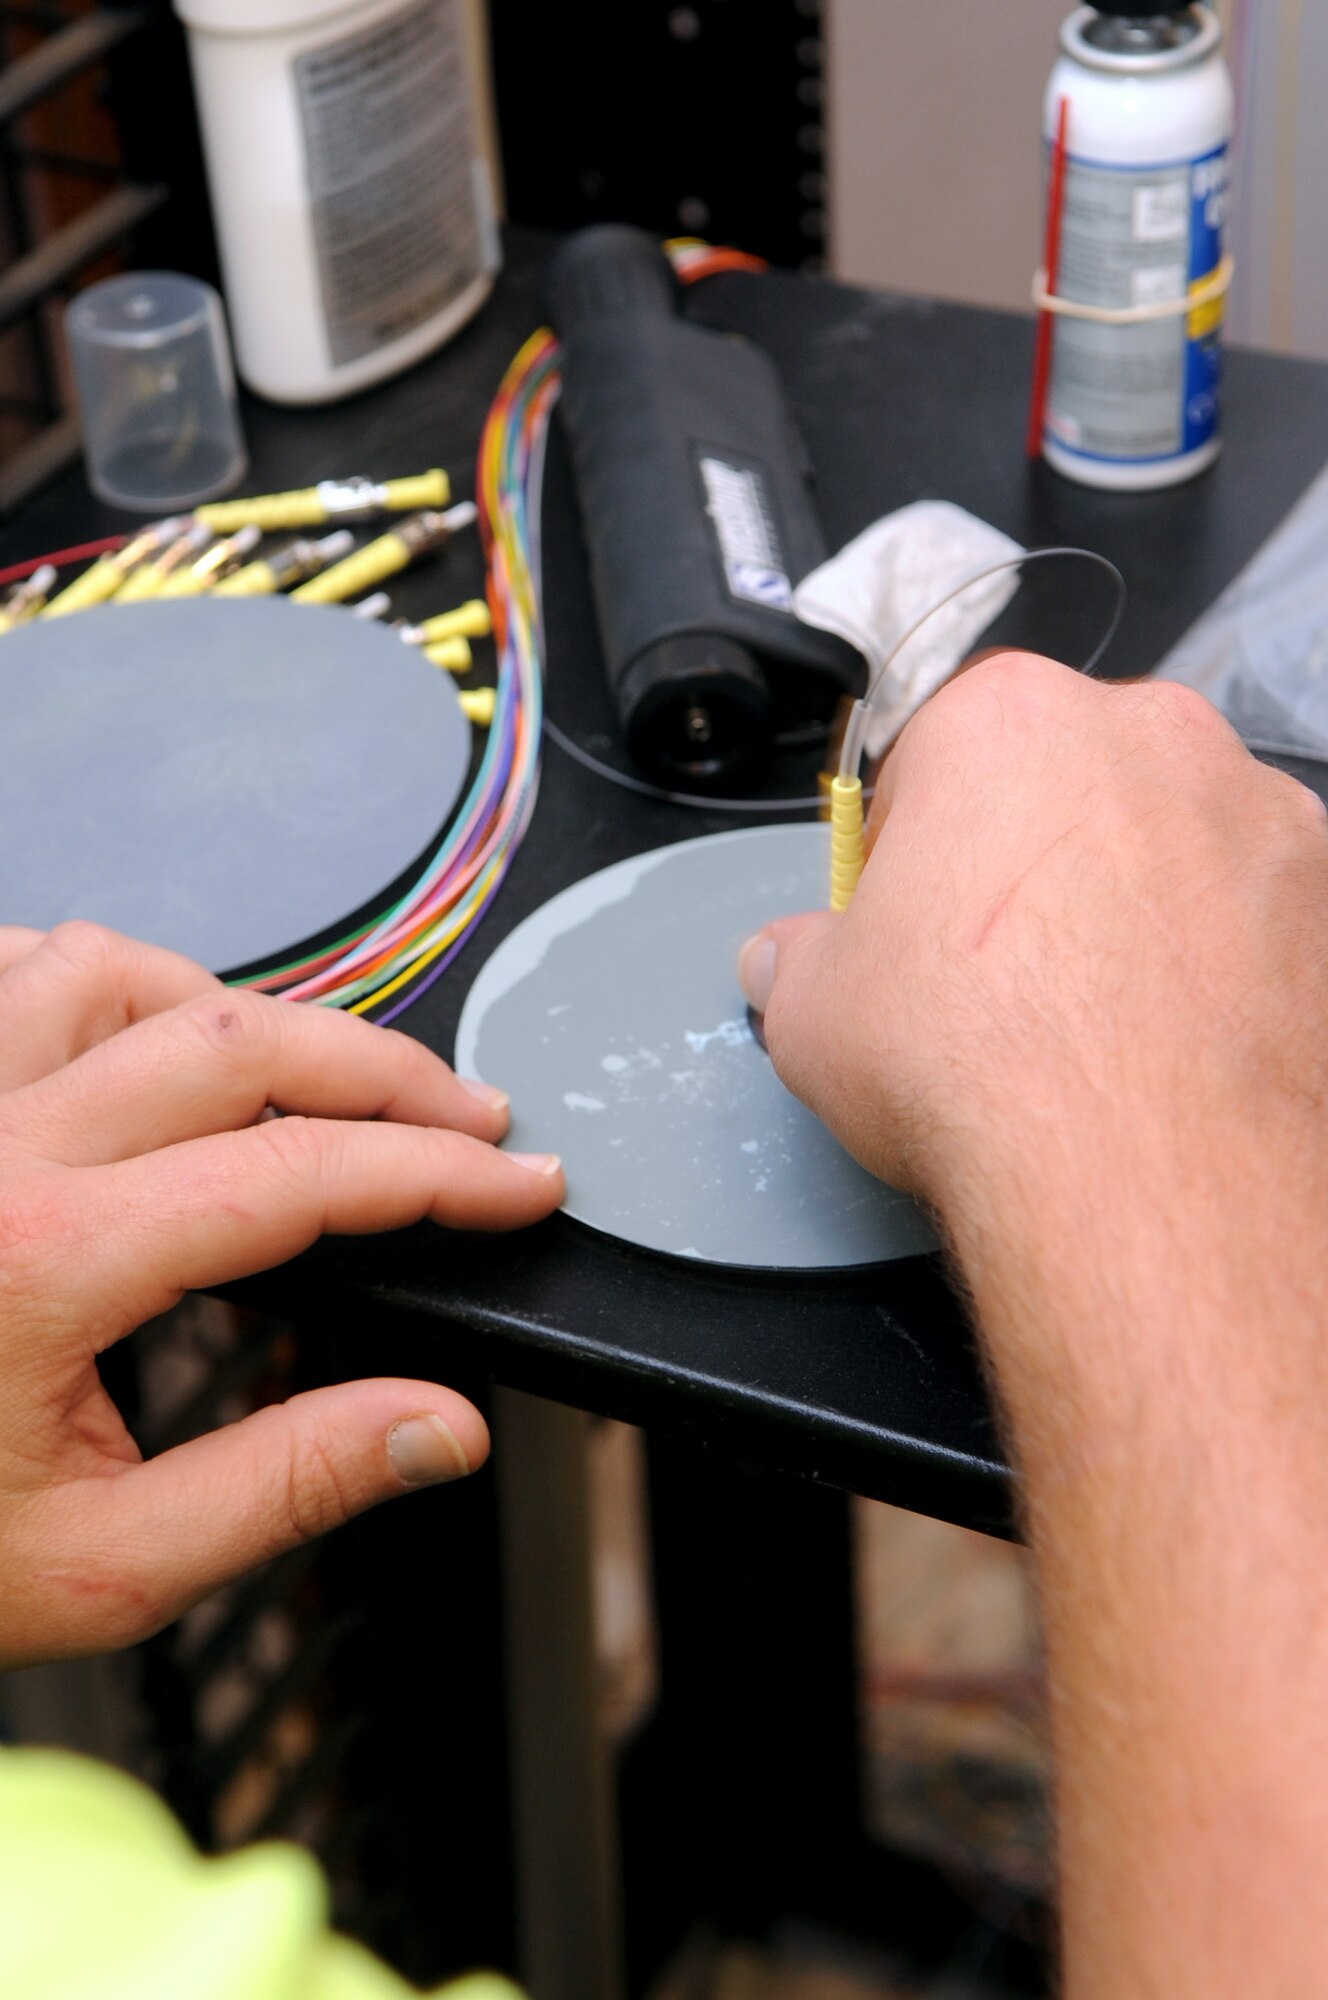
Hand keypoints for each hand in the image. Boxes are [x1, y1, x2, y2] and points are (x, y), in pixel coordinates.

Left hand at [0, 922, 563, 1667]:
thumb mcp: (103, 1564)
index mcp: (45, 1261)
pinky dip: (107, 981)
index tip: (517, 1181)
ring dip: (243, 1012)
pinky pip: (16, 971)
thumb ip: (287, 1486)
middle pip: (239, 1039)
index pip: (299, 1173)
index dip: (439, 1171)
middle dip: (387, 1071)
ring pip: (118, 973)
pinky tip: (152, 1035)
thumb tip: (435, 1429)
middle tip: (471, 1116)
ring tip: (317, 1074)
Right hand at [741, 652, 1327, 1233]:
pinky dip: (1212, 956)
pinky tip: (1165, 1038)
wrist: (1140, 1168)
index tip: (902, 915)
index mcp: (1007, 718)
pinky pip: (1248, 909)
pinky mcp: (1325, 899)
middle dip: (1025, 858)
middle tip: (990, 973)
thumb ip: (795, 962)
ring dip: (1126, 900)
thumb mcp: (812, 1013)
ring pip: (1166, 838)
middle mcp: (1145, 734)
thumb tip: (782, 961)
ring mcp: (1251, 810)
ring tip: (1086, 1017)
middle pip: (1062, 781)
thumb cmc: (980, 1061)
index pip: (934, 755)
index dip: (907, 846)